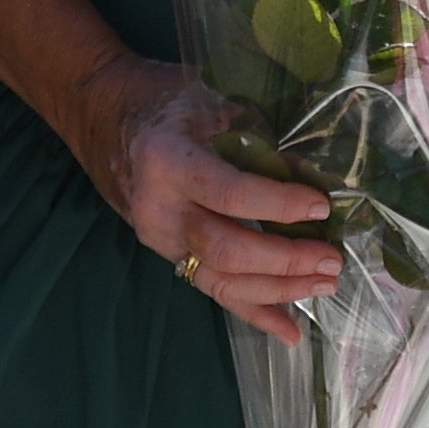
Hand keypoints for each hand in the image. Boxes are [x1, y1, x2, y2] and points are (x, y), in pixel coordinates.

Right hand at [74, 53, 339, 337]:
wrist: (96, 113)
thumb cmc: (159, 98)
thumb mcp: (204, 97)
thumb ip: (251, 131)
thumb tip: (312, 167)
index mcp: (168, 162)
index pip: (229, 194)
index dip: (278, 205)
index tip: (321, 206)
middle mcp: (159, 208)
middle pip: (226, 249)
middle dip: (284, 260)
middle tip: (332, 260)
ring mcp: (159, 238)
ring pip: (221, 279)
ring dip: (278, 289)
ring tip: (324, 286)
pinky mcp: (166, 254)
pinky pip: (212, 289)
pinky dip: (253, 311)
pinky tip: (290, 331)